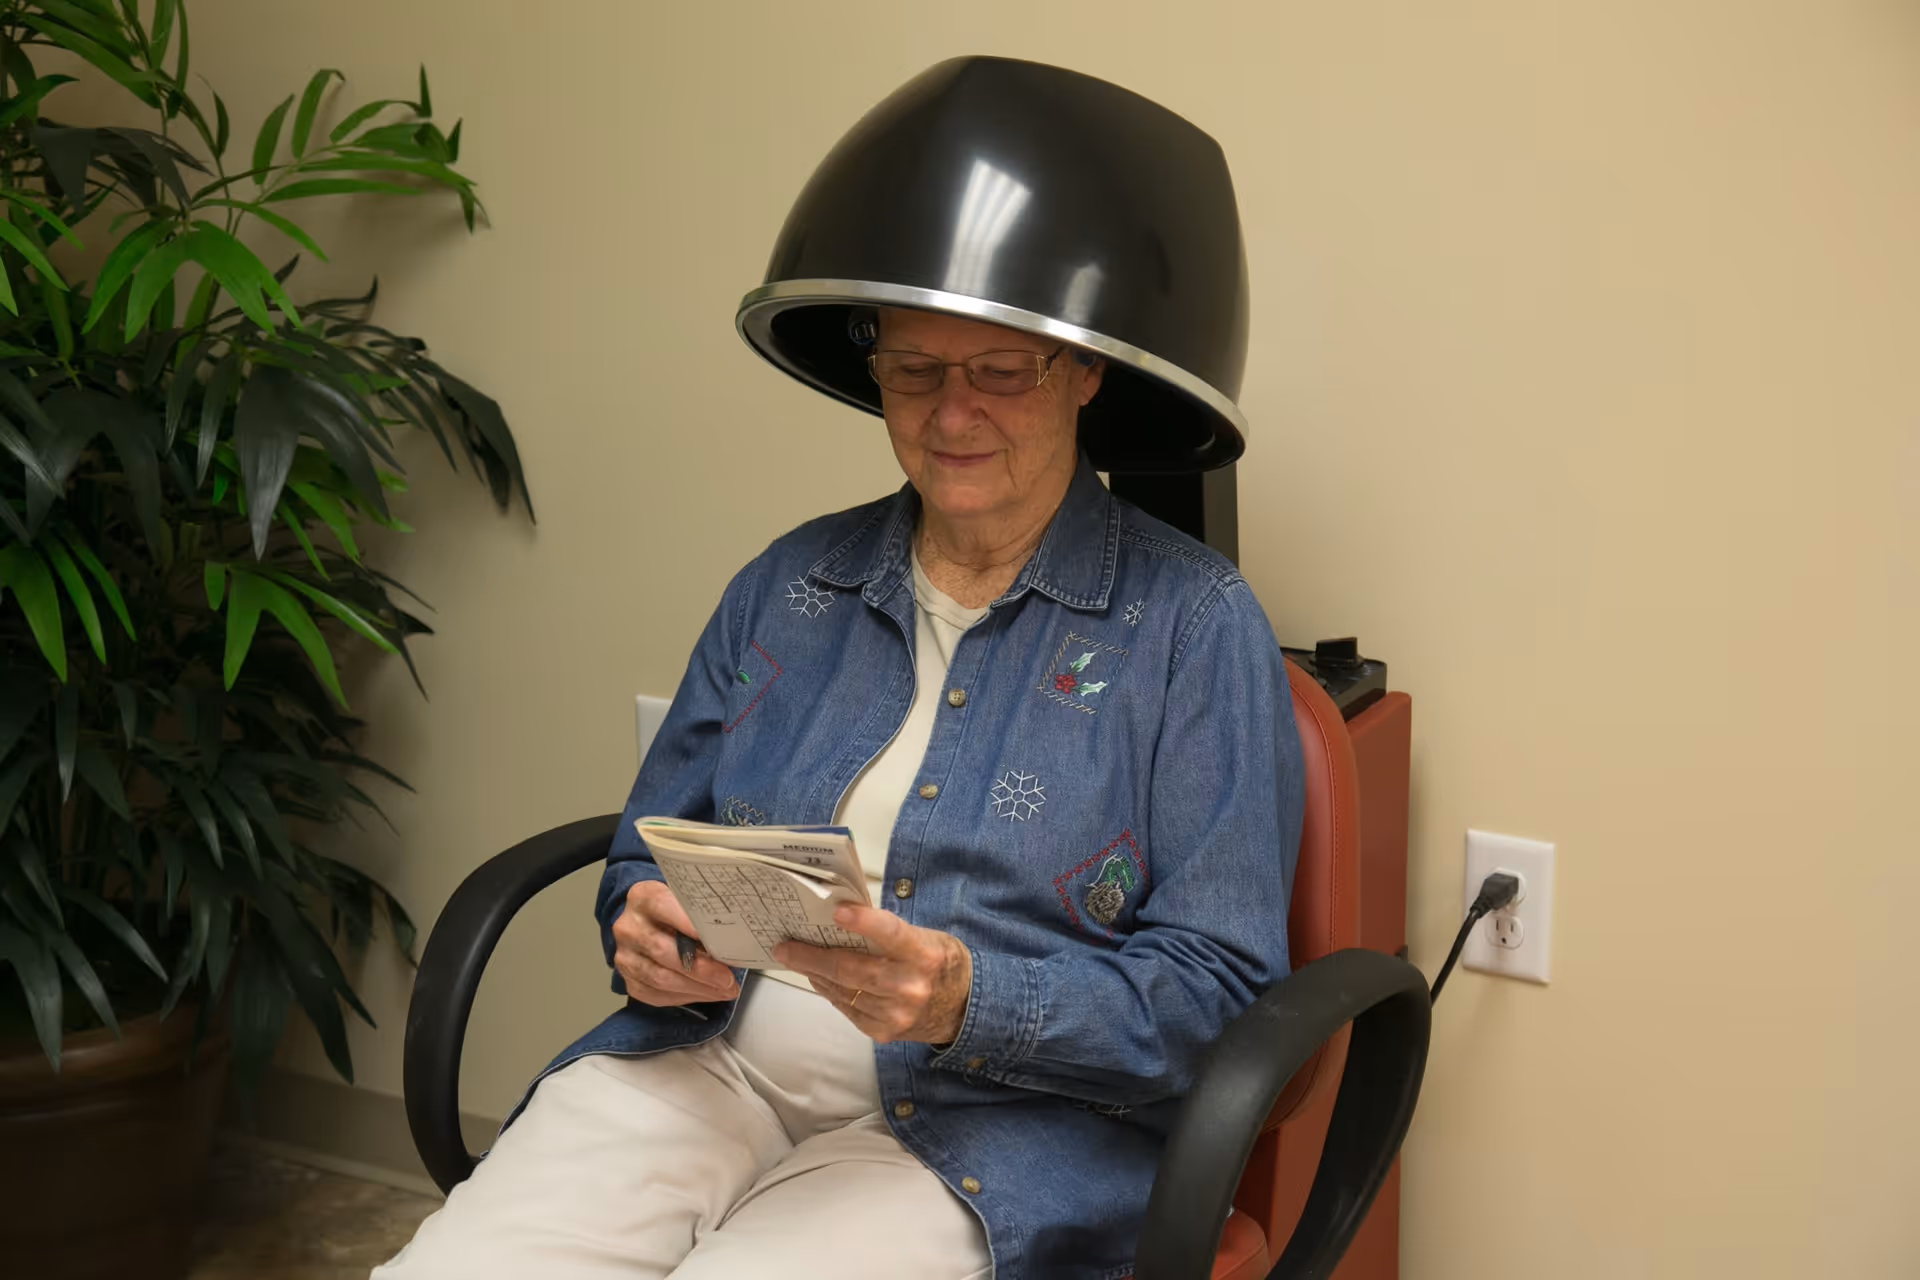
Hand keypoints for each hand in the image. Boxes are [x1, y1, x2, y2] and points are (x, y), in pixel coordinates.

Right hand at [611, 880, 739, 1006]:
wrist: (643, 922)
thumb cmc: (673, 911)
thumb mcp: (685, 900)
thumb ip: (701, 912)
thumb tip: (732, 936)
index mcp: (644, 897)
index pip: (664, 907)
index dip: (690, 925)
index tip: (718, 941)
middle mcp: (629, 926)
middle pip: (663, 950)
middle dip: (701, 968)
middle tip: (728, 978)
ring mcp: (625, 955)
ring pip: (660, 978)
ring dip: (697, 988)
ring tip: (724, 990)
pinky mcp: (628, 978)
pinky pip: (656, 994)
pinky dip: (685, 997)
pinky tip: (706, 993)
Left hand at [774, 905, 971, 1044]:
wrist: (963, 1010)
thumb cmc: (939, 962)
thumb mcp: (926, 938)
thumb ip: (889, 933)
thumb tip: (840, 920)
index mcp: (924, 955)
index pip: (891, 934)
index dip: (863, 922)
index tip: (836, 912)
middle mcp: (910, 987)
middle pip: (852, 969)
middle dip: (812, 957)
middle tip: (785, 947)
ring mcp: (895, 1014)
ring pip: (843, 990)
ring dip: (815, 973)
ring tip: (796, 958)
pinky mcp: (883, 1031)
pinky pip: (846, 1008)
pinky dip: (830, 991)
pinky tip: (820, 978)